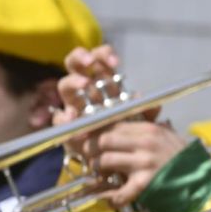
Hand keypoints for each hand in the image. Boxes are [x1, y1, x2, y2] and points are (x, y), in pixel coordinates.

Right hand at [56, 46, 159, 164]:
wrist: (111, 156)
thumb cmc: (125, 129)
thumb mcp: (140, 119)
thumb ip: (147, 111)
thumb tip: (151, 103)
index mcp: (103, 80)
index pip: (99, 58)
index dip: (105, 55)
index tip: (115, 62)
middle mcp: (85, 88)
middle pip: (76, 63)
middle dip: (81, 57)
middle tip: (90, 62)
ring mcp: (73, 104)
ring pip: (65, 83)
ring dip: (73, 81)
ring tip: (84, 84)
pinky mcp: (65, 124)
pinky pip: (59, 116)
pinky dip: (64, 115)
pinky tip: (73, 117)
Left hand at [92, 120, 188, 207]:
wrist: (200, 177)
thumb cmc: (182, 157)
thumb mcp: (167, 135)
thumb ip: (149, 126)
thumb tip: (129, 117)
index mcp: (150, 129)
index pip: (114, 124)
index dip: (96, 132)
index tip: (88, 139)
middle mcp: (146, 142)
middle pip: (105, 139)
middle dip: (92, 149)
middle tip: (91, 158)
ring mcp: (144, 162)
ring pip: (106, 160)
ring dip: (99, 169)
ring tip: (102, 175)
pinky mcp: (145, 183)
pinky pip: (119, 191)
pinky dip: (113, 198)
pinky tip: (115, 198)